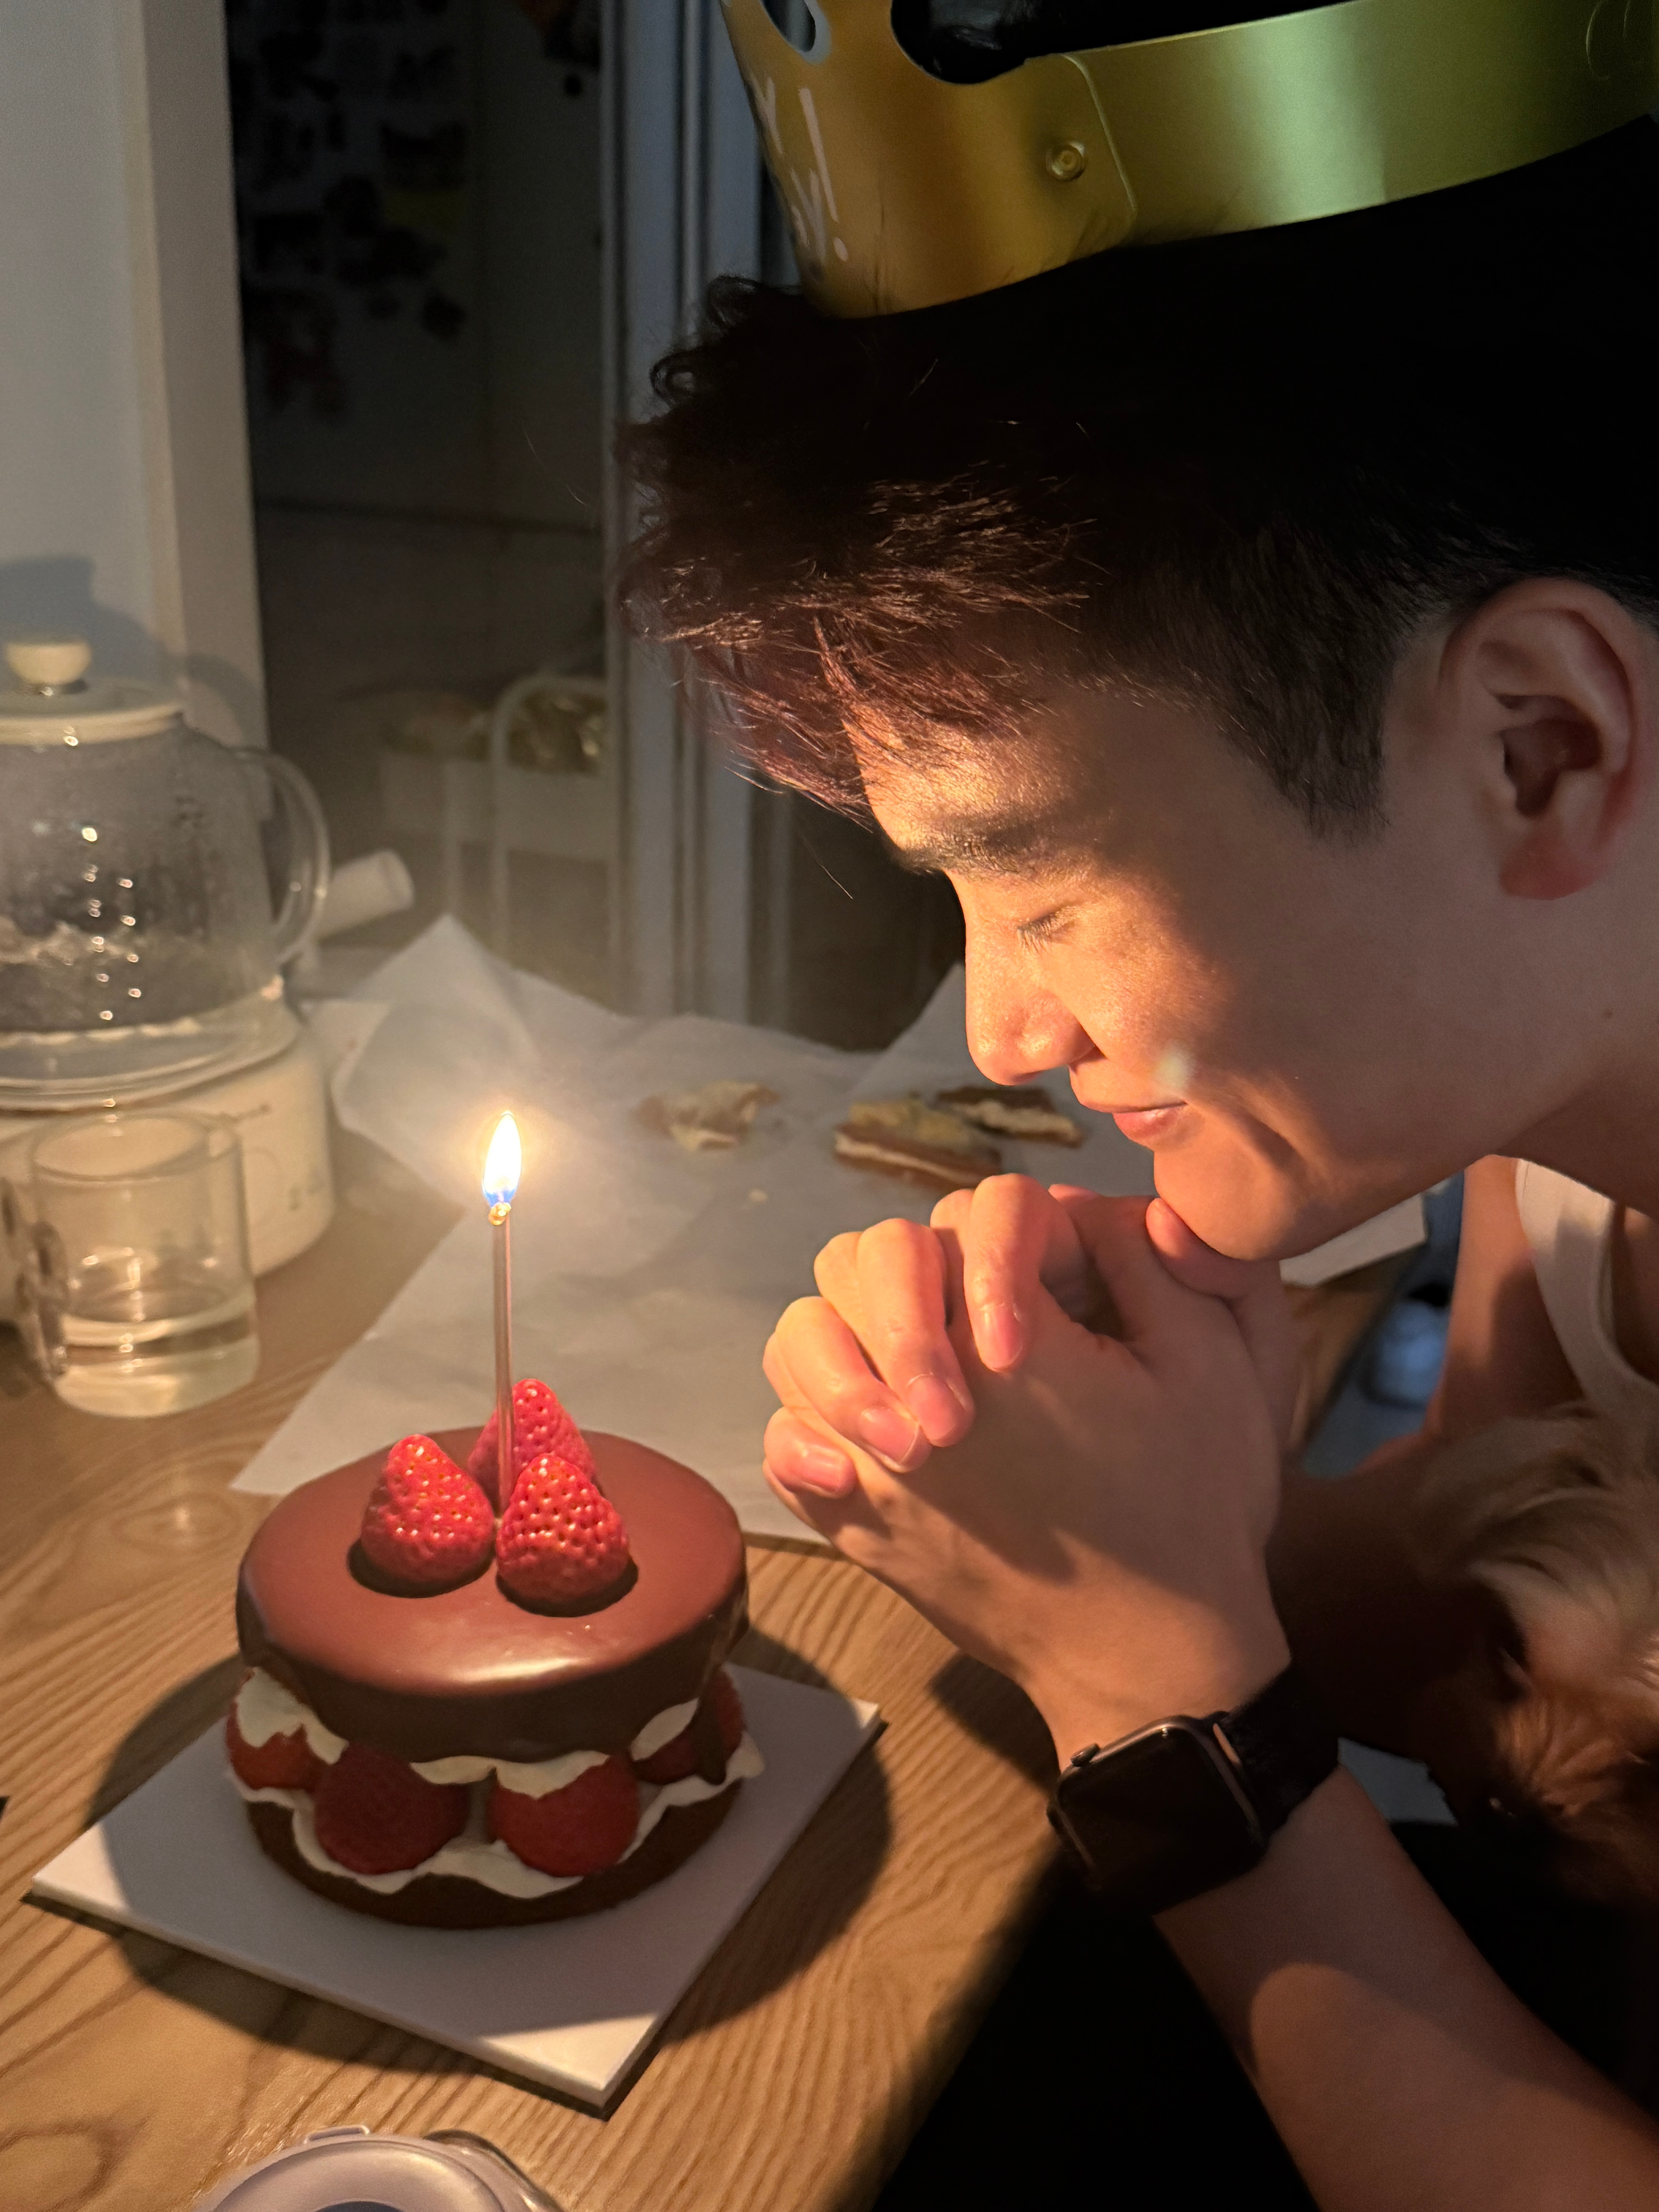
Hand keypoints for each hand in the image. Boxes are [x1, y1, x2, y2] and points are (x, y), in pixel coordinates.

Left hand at [763, 1195, 1289, 1757]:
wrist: (1152, 1655)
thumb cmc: (1192, 1504)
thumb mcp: (1211, 1360)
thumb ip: (1144, 1260)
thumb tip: (1079, 1206)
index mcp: (1006, 1348)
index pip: (964, 1221)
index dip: (1011, 1239)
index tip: (1051, 1309)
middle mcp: (915, 1400)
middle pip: (859, 1262)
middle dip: (914, 1274)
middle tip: (979, 1331)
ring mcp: (871, 1470)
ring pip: (801, 1341)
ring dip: (851, 1333)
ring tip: (915, 1373)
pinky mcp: (856, 1528)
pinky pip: (782, 1446)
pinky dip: (805, 1424)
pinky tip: (859, 1437)